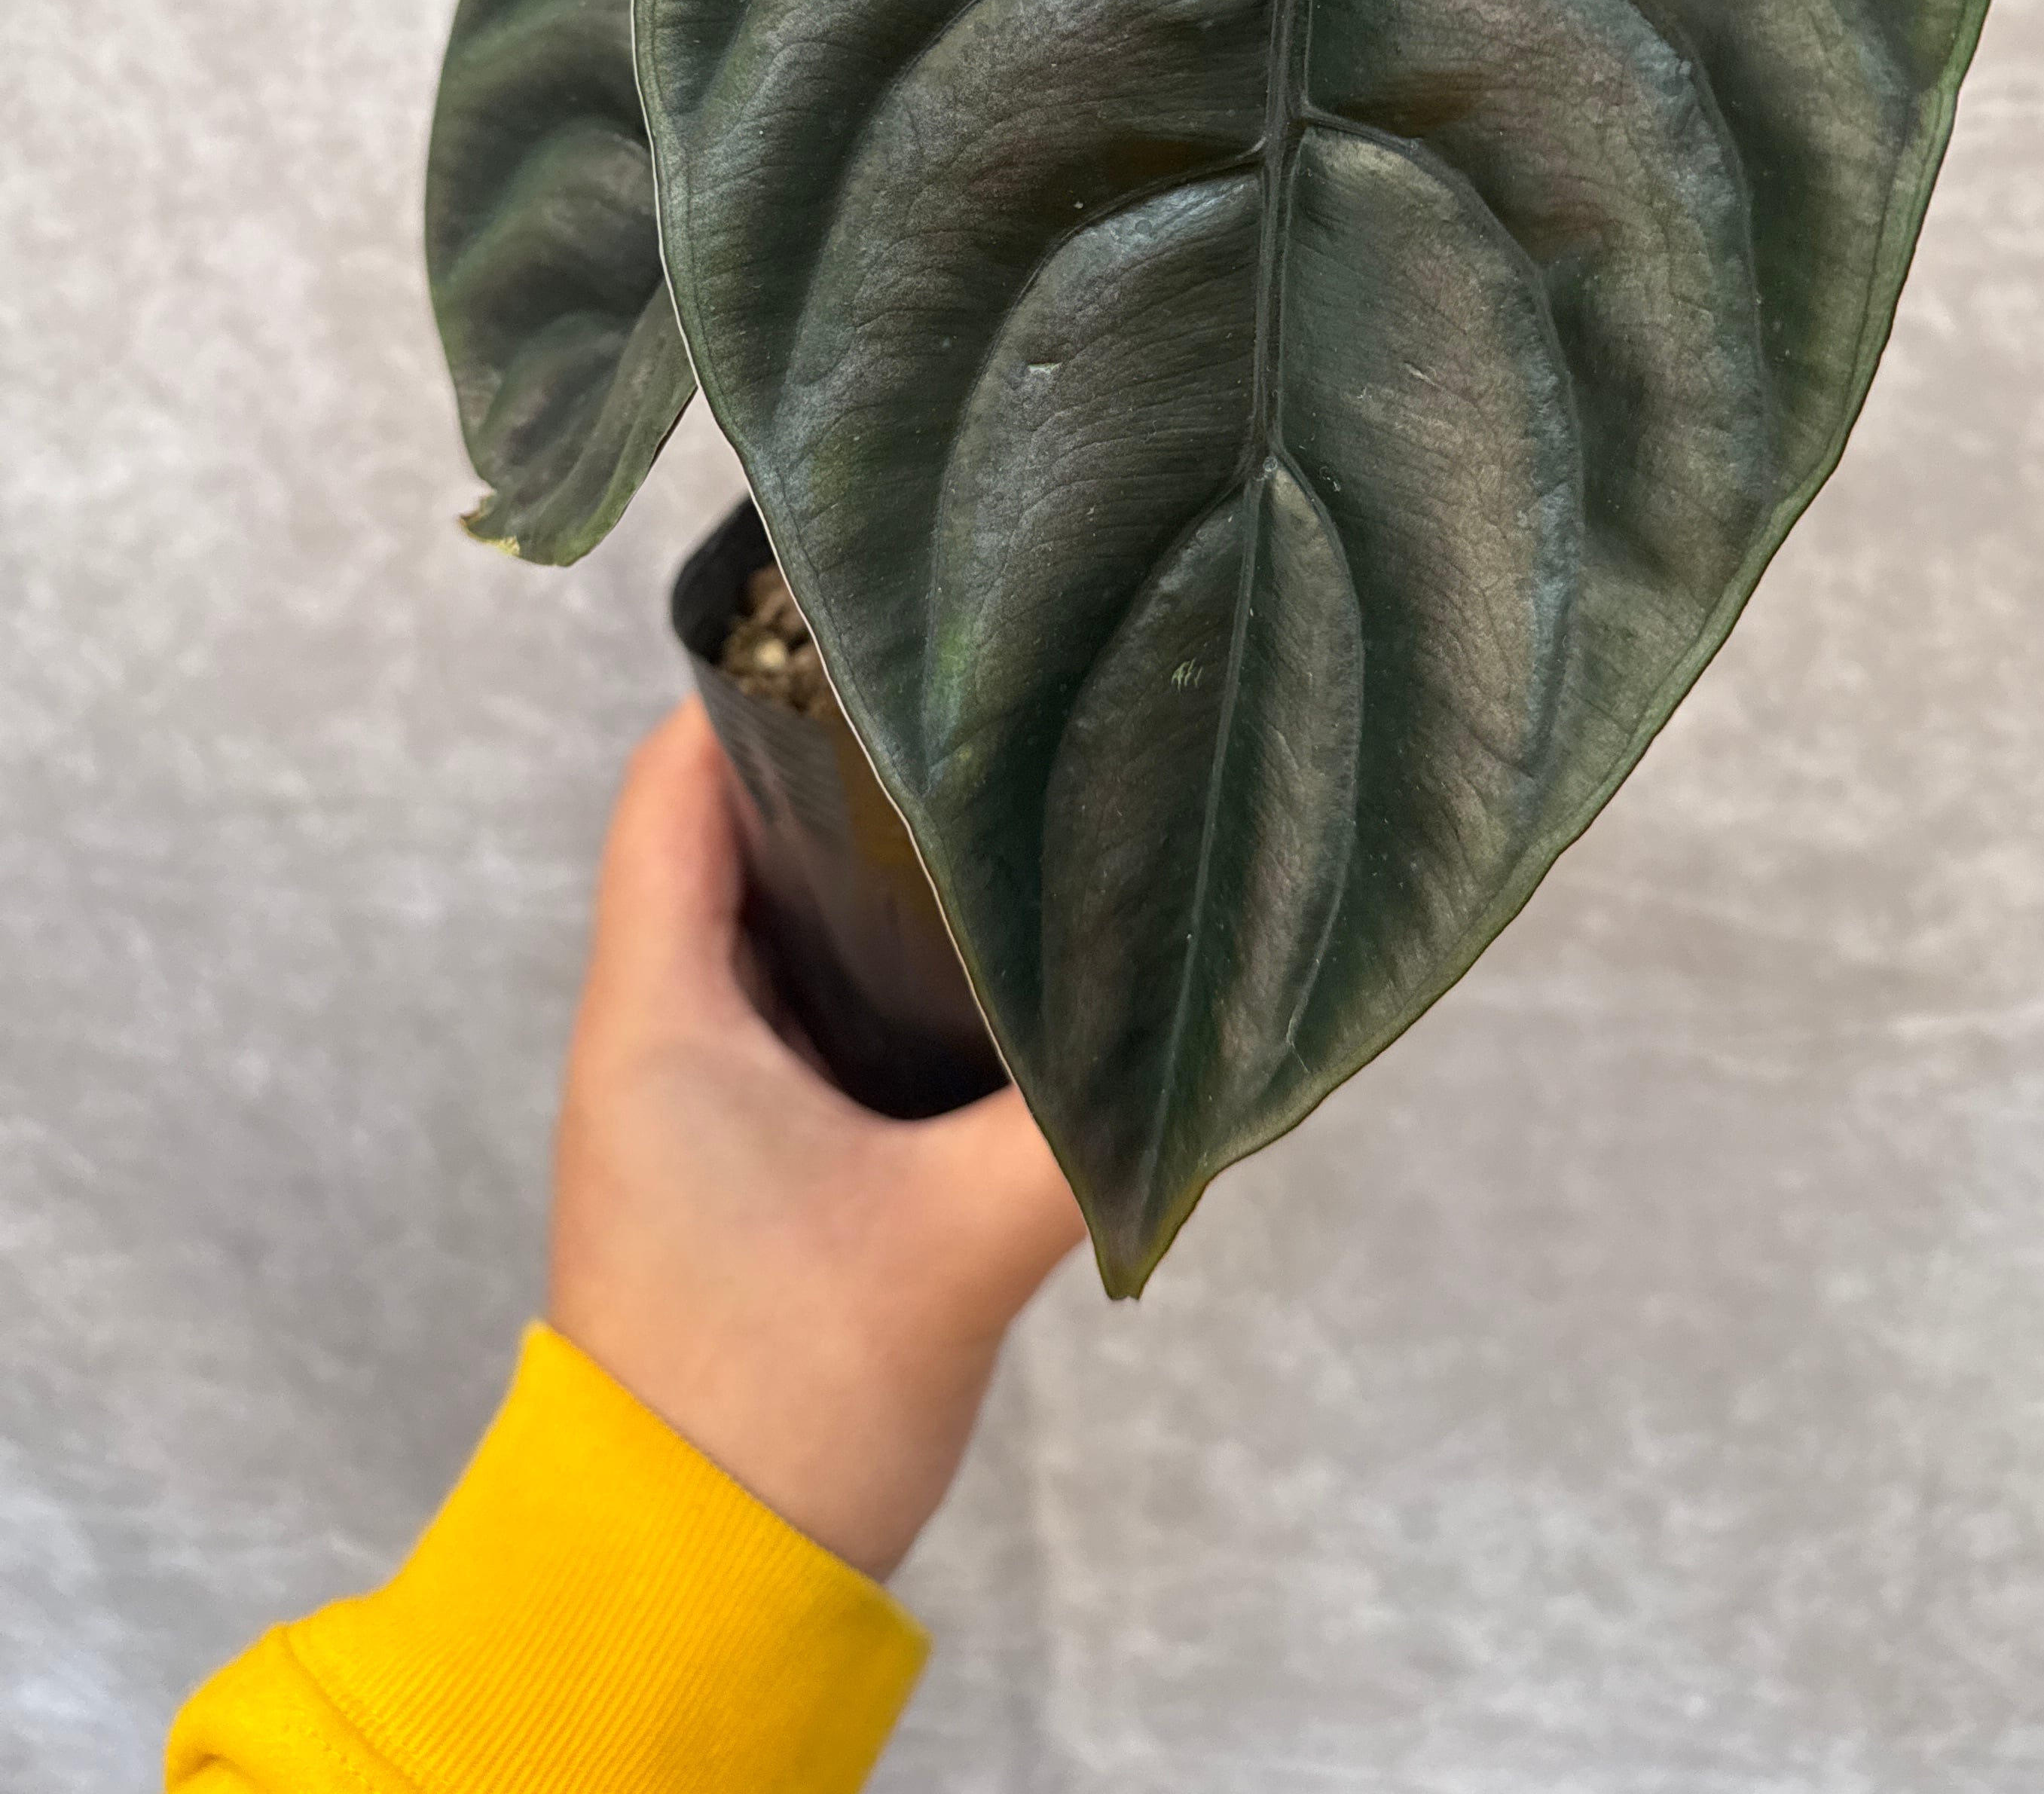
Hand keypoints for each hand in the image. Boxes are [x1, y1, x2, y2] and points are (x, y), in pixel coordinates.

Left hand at [549, 698, 1086, 1579]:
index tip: (885, 625)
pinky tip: (989, 969)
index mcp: (660, 1010)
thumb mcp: (958, 1243)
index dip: (762, 684)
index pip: (675, 781)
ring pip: (776, 927)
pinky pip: (804, 1012)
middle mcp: (657, 1030)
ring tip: (1008, 811)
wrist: (693, 1583)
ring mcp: (694, 1098)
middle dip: (849, 766)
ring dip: (870, 874)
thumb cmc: (779, 1395)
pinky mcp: (743, 1160)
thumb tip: (1222, 1033)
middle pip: (734, 834)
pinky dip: (879, 968)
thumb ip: (1092, 1127)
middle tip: (989, 710)